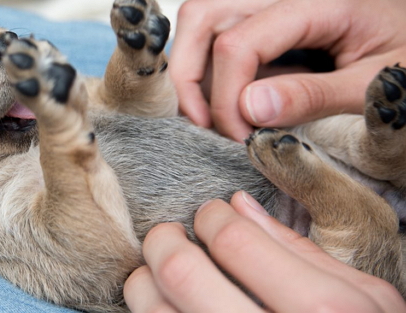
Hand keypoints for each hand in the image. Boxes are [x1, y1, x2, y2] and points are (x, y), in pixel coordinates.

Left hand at [123, 191, 405, 311]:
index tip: (209, 215)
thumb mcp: (364, 300)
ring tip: (157, 275)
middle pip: (180, 273)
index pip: (233, 240)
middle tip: (168, 235)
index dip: (210, 216)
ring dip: (144, 284)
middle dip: (164, 241)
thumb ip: (300, 250)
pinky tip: (168, 310)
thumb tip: (239, 205)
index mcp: (320, 311)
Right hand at [169, 0, 405, 140]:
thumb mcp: (377, 83)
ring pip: (202, 20)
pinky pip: (219, 31)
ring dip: (193, 70)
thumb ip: (313, 97)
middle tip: (203, 125)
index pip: (237, 44)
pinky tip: (228, 100)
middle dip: (188, 77)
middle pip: (202, 17)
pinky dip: (209, 67)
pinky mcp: (269, 12)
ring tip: (212, 116)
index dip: (224, 98)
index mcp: (317, 1)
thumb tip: (248, 110)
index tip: (239, 138)